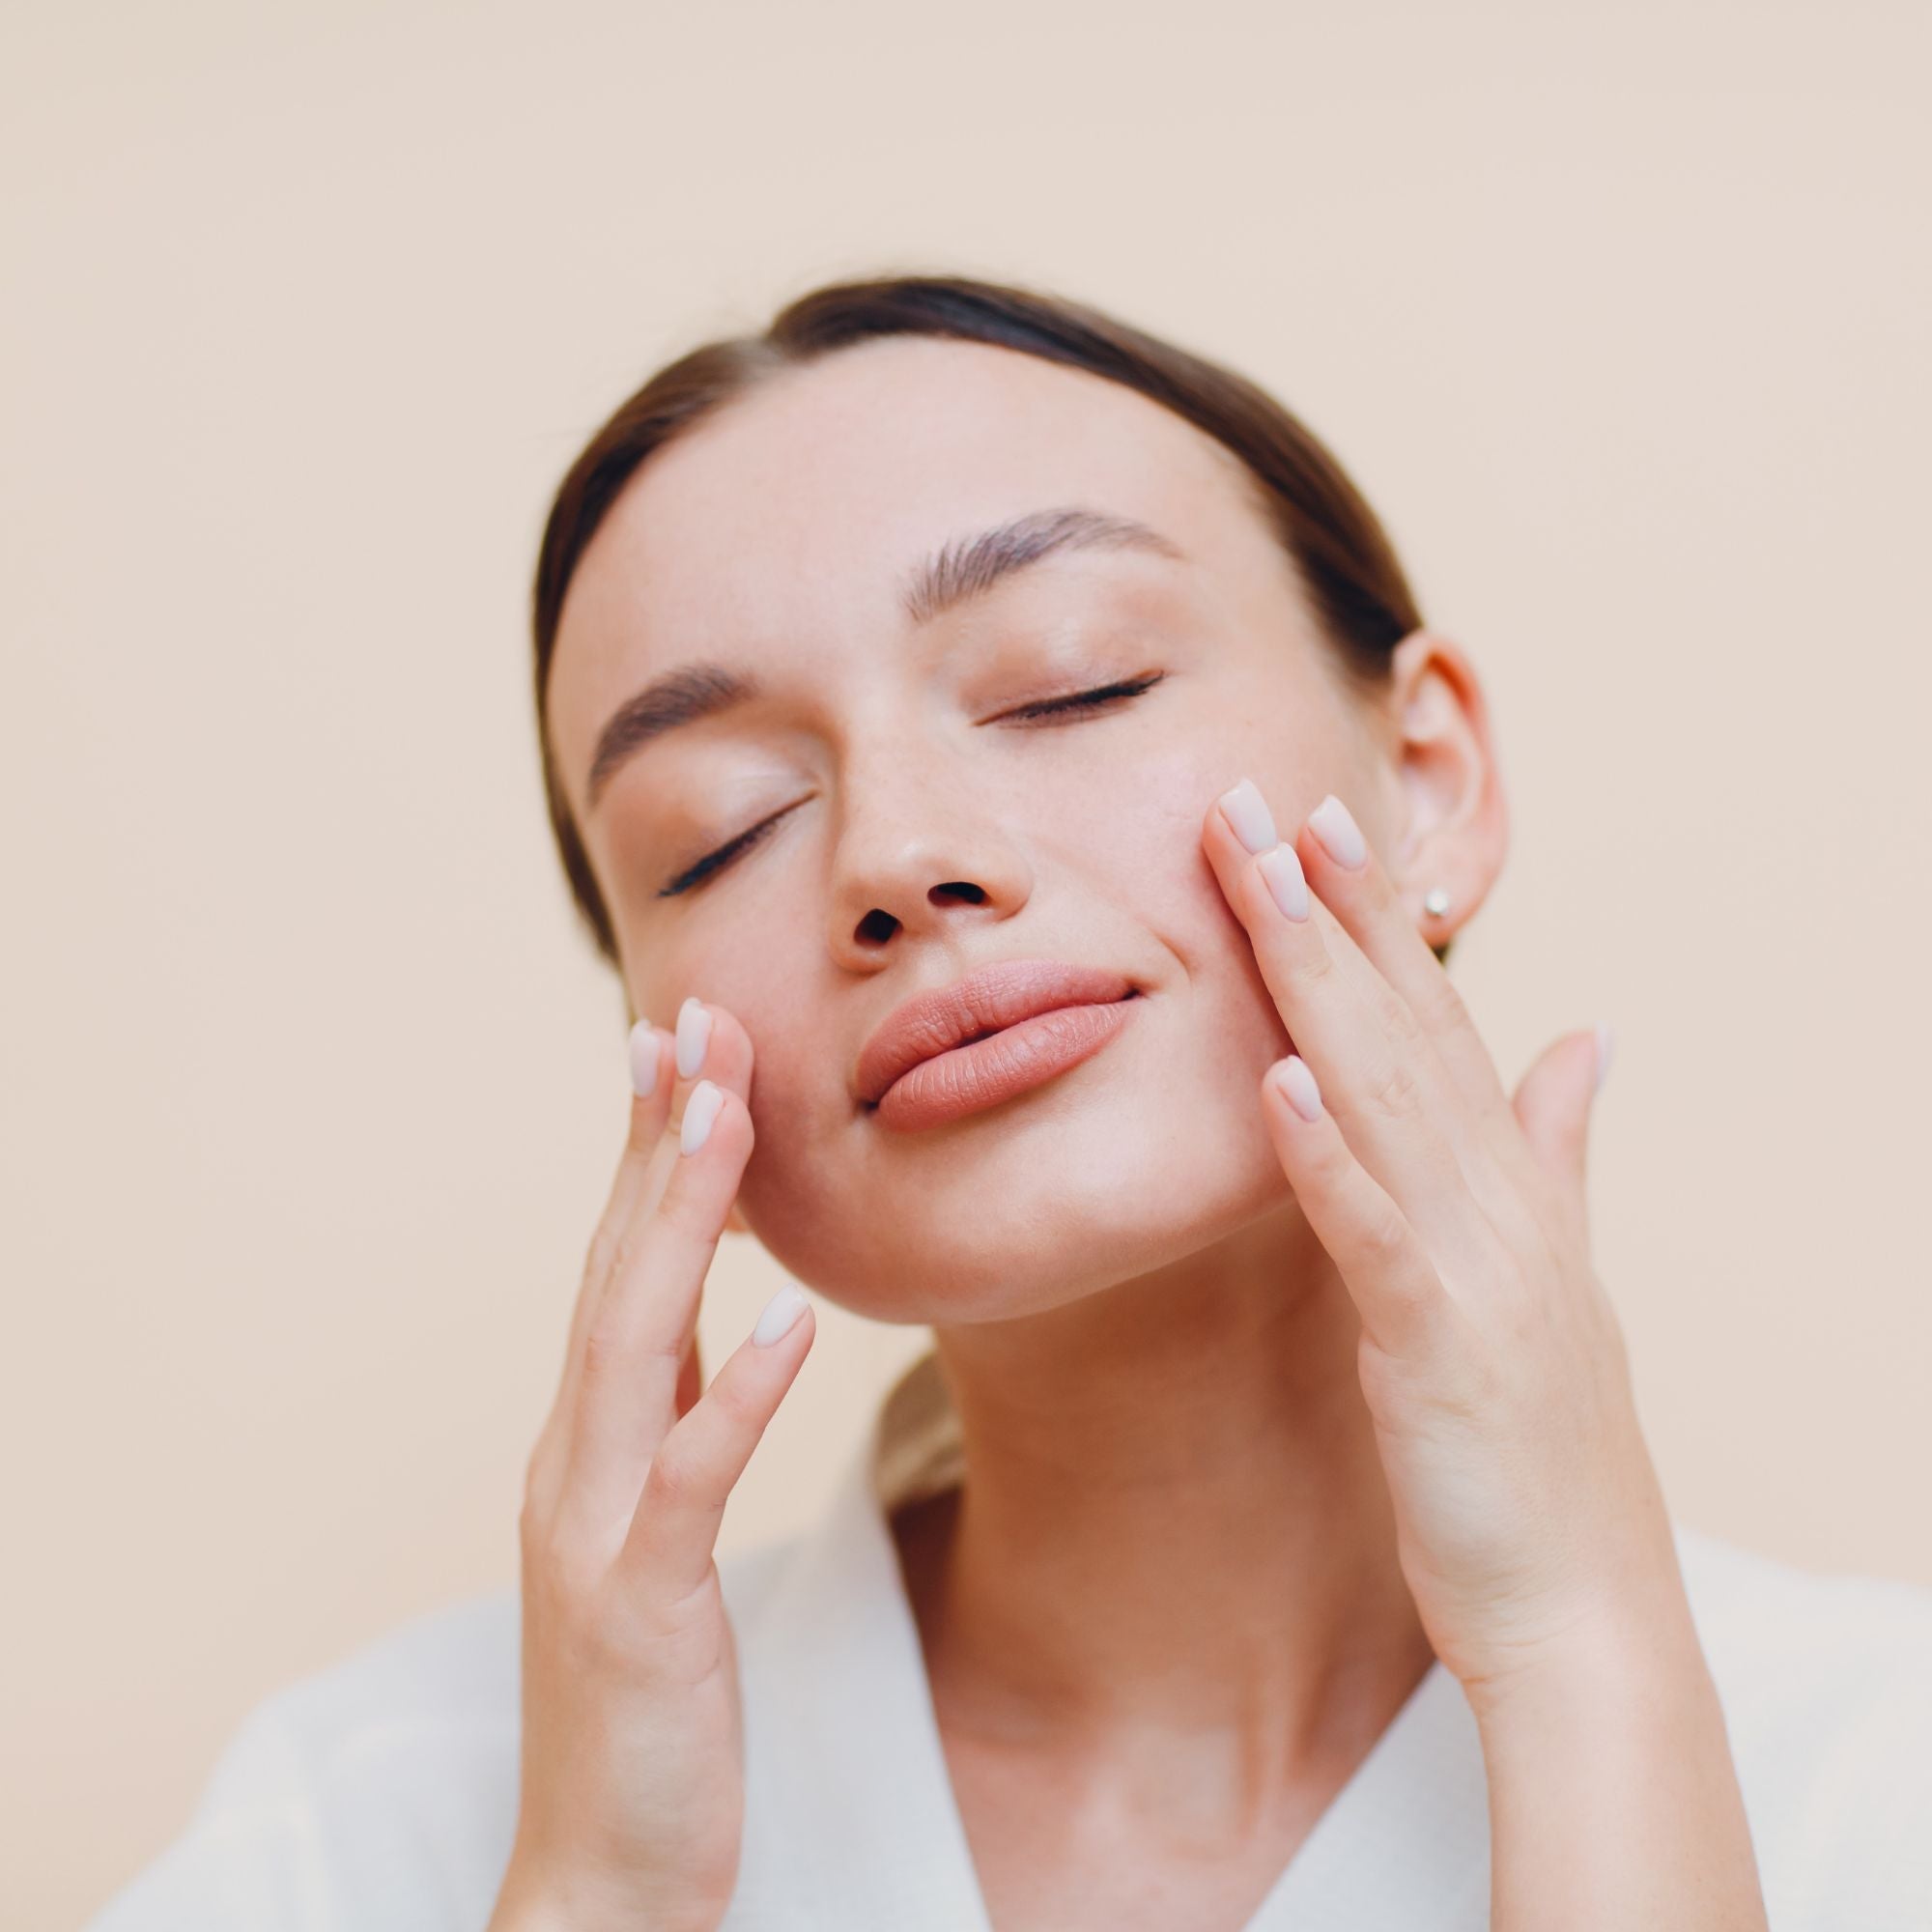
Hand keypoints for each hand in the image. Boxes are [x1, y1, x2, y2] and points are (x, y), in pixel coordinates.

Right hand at [491, 1000, 815, 1931]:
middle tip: (691, 1017)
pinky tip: (795, 1319)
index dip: (646, 1152)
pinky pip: (691, 1479)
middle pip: (616, 1270)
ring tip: (726, 1112)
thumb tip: (722, 1319)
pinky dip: (738, 1390)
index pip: (617, 1266)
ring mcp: (594, 1529)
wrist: (600, 1875)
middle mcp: (573, 1462)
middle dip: (657, 1142)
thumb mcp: (655, 1531)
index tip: (675, 1044)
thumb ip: (673, 1419)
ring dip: (679, 1221)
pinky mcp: (640, 1604)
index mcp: (587, 1442)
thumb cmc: (641, 1699)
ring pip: (634, 1342)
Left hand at [1201, 779, 1682, 1707]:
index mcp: (1509, 1179)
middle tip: (1264, 797)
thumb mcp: (1554, 1274)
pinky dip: (1325, 1152)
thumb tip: (1584, 1037)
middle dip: (1332, 907)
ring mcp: (1474, 1263)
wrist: (1585, 1607)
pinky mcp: (1436, 1341)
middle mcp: (1497, 1198)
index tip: (1322, 819)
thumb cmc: (1543, 1444)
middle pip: (1401, 1024)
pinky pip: (1370, 1232)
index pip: (1433, 1017)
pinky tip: (1275, 1078)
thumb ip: (1559, 1147)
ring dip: (1322, 982)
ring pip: (1384, 1093)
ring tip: (1269, 880)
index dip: (1379, 914)